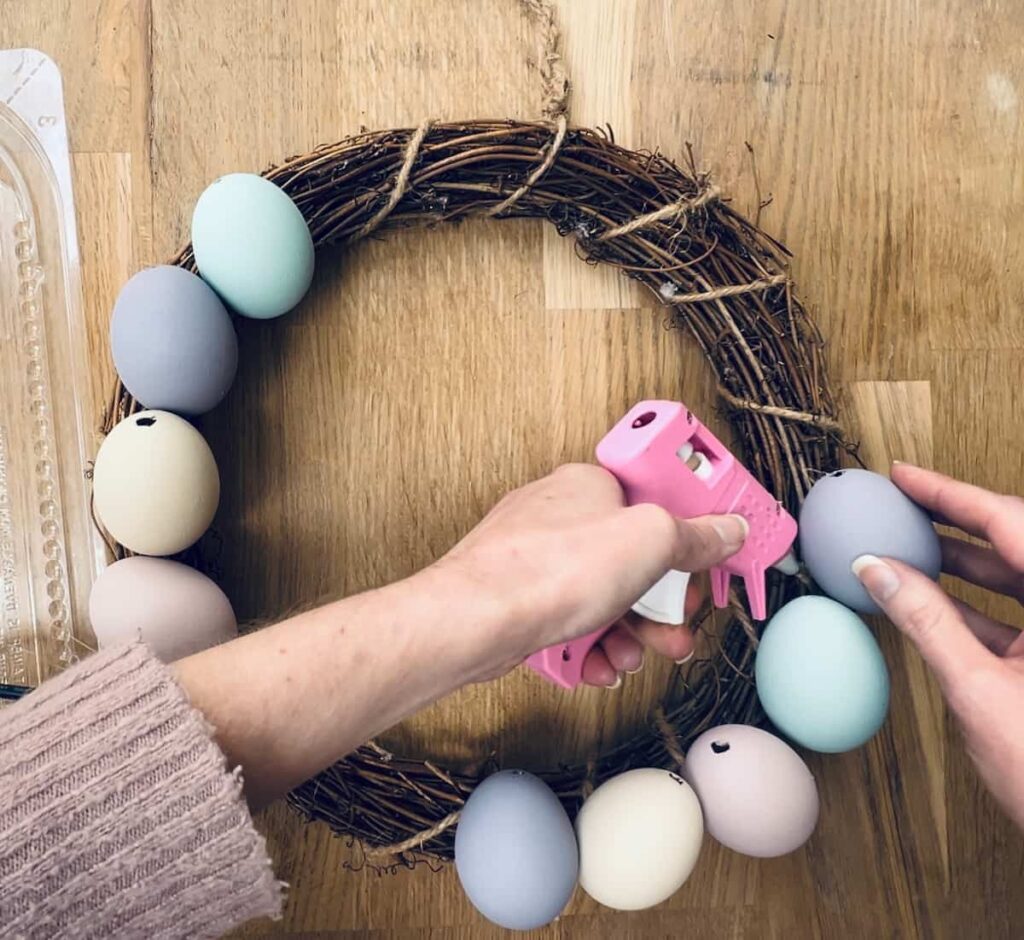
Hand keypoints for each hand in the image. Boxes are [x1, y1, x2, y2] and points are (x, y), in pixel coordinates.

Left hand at [433, 463, 747, 686]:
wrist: (475, 620)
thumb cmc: (547, 570)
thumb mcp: (650, 541)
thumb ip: (696, 536)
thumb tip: (727, 530)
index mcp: (590, 484)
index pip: (657, 498)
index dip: (689, 534)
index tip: (710, 563)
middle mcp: (562, 515)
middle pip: (635, 558)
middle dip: (663, 602)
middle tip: (679, 627)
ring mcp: (538, 557)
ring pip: (604, 596)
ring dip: (631, 632)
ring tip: (637, 656)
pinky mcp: (521, 596)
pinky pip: (572, 619)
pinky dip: (592, 644)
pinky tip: (599, 664)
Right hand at [852, 463, 1023, 830]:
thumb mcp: (978, 691)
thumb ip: (925, 622)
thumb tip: (878, 571)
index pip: (1011, 525)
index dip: (952, 494)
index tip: (906, 477)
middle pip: (1012, 546)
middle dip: (951, 523)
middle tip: (901, 504)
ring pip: (1010, 581)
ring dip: (955, 566)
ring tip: (902, 548)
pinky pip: (1007, 620)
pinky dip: (963, 608)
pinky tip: (920, 602)